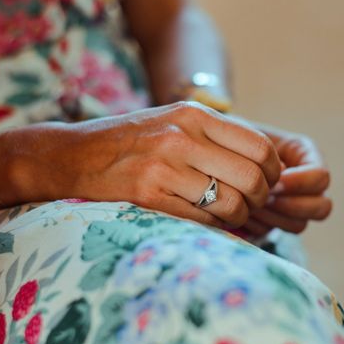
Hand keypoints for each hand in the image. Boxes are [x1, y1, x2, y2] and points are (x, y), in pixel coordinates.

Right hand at [6, 102, 280, 227]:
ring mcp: (164, 166)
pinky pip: (202, 222)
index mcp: (194, 114)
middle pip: (253, 178)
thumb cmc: (130, 143)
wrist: (70, 155)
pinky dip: (213, 229)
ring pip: (231, 204)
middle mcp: (182, 136)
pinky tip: (204, 224)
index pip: (261, 147)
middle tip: (249, 206)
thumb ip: (216, 136)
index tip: (265, 184)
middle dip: (259, 199)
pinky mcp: (147, 196)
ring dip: (238, 218)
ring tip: (226, 217)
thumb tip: (266, 162)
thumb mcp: (173, 122)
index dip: (273, 172)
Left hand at [241, 125, 331, 235]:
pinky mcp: (278, 220)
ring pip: (300, 224)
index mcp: (307, 155)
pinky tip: (245, 214)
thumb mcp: (252, 137)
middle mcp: (308, 183)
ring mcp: (296, 205)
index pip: (321, 177)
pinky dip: (261, 225)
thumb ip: (267, 153)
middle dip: (291, 206)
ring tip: (251, 206)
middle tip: (264, 199)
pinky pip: (278, 232)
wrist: (220, 152)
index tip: (273, 183)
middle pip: (321, 207)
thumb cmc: (235, 138)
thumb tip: (278, 173)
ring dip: (273, 217)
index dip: (298, 183)